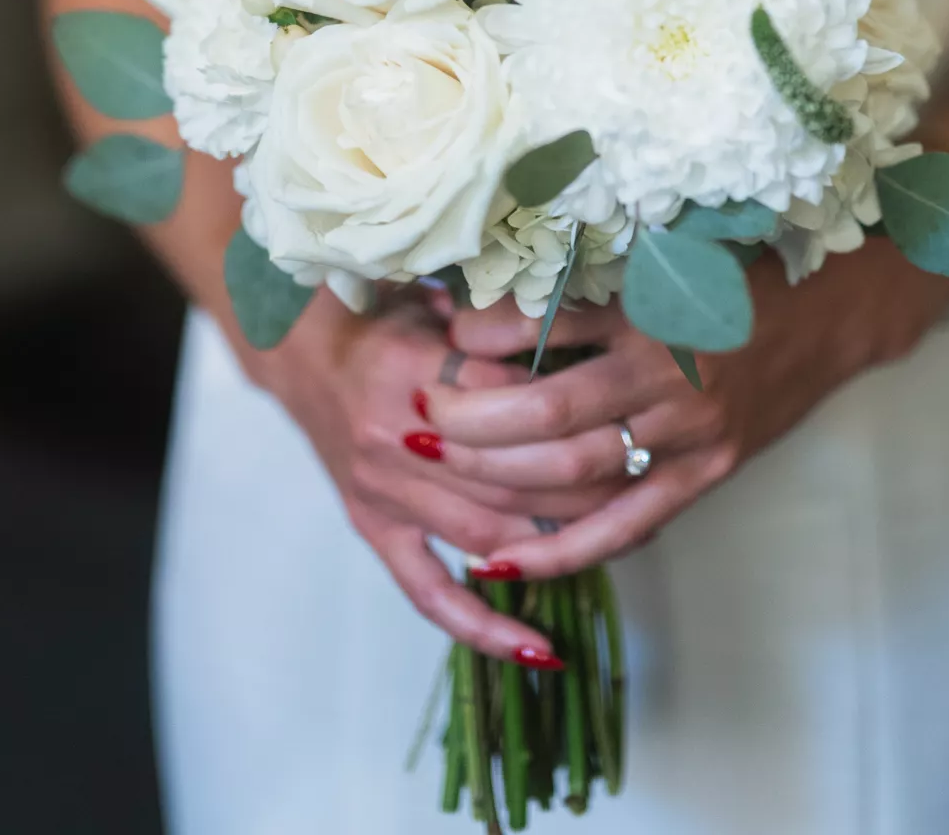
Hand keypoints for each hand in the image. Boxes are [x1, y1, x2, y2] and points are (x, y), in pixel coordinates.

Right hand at [247, 286, 610, 661]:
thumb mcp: (443, 301)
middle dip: (580, 487)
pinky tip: (533, 647)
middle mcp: (396, 437)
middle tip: (641, 483)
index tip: (620, 413)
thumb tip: (583, 335)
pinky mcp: (373, 528)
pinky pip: (427, 590)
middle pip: (507, 478)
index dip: (570, 413)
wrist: (307, 353)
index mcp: (414, 367)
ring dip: (553, 546)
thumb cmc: (389, 319)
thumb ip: (500, 324)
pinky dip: (480, 624)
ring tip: (613, 544)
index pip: (511, 401)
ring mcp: (382, 492)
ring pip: (485, 532)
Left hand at [423, 243, 948, 578]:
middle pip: (552, 412)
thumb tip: (480, 285)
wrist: (828, 313)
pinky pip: (623, 526)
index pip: (554, 325)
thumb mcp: (661, 251)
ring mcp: (691, 434)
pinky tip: (503, 560)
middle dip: (472, 421)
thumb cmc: (732, 270)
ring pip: (577, 472)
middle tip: (416, 416)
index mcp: (655, 306)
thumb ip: (581, 273)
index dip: (486, 335)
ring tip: (437, 471)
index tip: (438, 333)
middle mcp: (672, 374)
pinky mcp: (704, 476)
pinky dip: (560, 549)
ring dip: (498, 478)